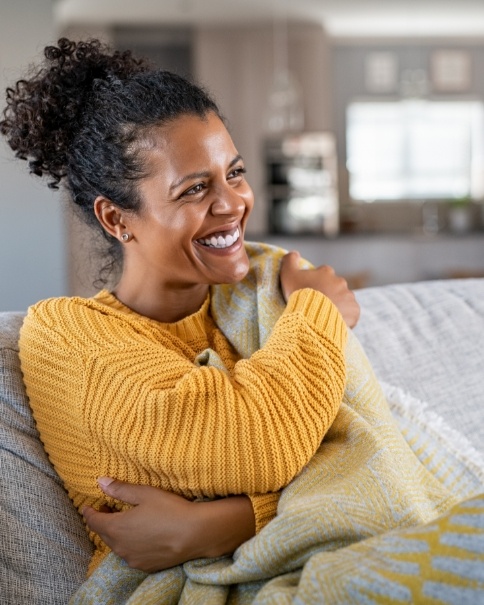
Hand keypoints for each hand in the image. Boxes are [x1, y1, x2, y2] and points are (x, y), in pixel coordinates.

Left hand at [83, 478, 254, 571]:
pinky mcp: (145, 565)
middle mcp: (120, 547)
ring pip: (117, 545)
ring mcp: (132, 559)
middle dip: (103, 521)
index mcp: (116, 528)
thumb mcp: (144, 494)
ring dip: (116, 533)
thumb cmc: (169, 510)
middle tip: (108, 508)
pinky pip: (130, 554)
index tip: (88, 506)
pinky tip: (140, 535)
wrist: (195, 534)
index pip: (93, 521)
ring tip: (124, 521)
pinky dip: (129, 544)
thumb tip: (100, 482)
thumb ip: (120, 489)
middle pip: (104, 534)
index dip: (89, 512)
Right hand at [280, 251, 359, 327]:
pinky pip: (351, 312)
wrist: (312, 317)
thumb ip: (289, 261)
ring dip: (336, 305)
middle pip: (334, 287)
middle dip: (327, 294)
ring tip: (325, 315)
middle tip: (317, 305)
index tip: (309, 292)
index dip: (315, 283)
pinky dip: (345, 316)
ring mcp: (349, 296)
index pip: (322, 274)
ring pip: (343, 300)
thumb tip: (294, 253)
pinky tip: (335, 321)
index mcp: (326, 272)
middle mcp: (340, 281)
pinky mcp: (354, 310)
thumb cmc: (299, 295)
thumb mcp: (288, 275)